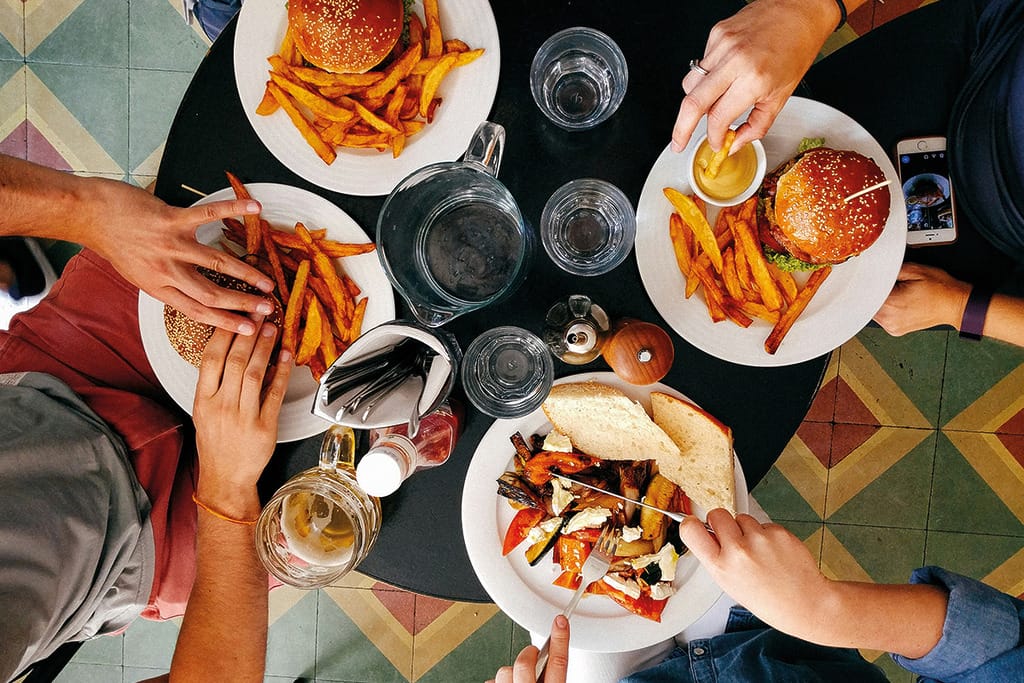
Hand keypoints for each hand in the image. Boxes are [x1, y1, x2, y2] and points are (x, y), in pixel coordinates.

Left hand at [82, 178, 275, 334]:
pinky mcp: (171, 219)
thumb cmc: (114, 243)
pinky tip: (255, 208)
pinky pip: (208, 215)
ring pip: (216, 263)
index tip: (249, 329)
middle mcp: (166, 270)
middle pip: (212, 293)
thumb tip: (192, 292)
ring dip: (246, 273)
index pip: (197, 311)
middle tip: (268, 309)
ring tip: (268, 281)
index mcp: (158, 287)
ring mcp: (170, 244)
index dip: (226, 322)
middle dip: (243, 303)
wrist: (90, 215)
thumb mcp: (138, 274)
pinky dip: (233, 209)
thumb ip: (166, 283)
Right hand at [192, 321, 292, 509]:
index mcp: (203, 400)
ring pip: (255, 373)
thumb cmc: (216, 443)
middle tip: (258, 313)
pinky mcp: (264, 427)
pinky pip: (275, 394)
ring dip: (265, 347)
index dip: (224, 333)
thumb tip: (234, 351)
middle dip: (248, 333)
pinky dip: (282, 373)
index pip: (211, 358)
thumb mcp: (204, 411)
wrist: (225, 478)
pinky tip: (286, 356)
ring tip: (272, 328)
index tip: (235, 315)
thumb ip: (215, 383)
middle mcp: (221, 406)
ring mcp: (243, 417)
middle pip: (235, 361)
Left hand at [488, 615, 568, 682]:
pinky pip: (492, 681)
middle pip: (525, 662)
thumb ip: (550, 678)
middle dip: (527, 655)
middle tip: (531, 658)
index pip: (558, 663)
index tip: (560, 621)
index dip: (559, 639)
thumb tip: (548, 663)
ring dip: (510, 673)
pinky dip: (498, 682)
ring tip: (517, 682)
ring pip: (505, 670)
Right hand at [671, 0, 837, 152]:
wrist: (801, 10)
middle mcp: (734, 60)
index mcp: (753, 79)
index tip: (716, 143)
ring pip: (691, 84)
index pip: (718, 118)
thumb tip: (735, 143)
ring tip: (711, 103)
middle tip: (678, 143)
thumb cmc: (797, 48)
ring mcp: (722, 44)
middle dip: (681, 129)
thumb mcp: (782, 96)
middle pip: (692, 103)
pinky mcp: (717, 33)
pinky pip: (701, 65)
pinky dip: (707, 77)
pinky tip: (725, 74)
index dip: (714, 137)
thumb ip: (756, 125)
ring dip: (696, 101)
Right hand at [680, 509, 831, 637]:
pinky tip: (774, 552)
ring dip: (747, 529)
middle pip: (717, 514)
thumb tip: (707, 533)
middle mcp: (738, 550)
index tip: (694, 523)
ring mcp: (760, 539)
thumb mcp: (730, 585)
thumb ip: (717, 558)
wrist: (805, 603)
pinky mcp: (778, 532)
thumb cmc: (768, 599)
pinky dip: (767, 534)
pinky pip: (764, 524)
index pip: (691, 530)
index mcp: (721, 566)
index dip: (690, 523)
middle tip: (732, 536)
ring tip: (759, 551)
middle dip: (721, 522)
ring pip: (742, 518)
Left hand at [873, 262, 970, 335]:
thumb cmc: (940, 289)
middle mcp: (889, 320)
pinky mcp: (895, 330)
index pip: (864, 295)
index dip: (864, 284)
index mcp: (891, 305)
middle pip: (866, 304)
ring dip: (878, 301)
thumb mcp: (914, 270)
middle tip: (885, 283)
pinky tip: (897, 302)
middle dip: (872, 292)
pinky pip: (882, 318)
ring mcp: (892, 327)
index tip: (863, 279)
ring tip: (895, 293)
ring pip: (872, 312)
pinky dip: (885, 309)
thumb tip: (876, 271)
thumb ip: (890, 270)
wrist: (956, 304)